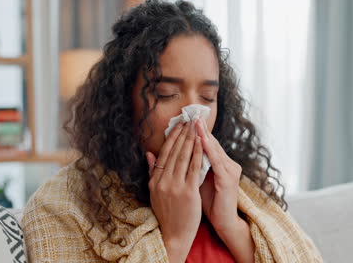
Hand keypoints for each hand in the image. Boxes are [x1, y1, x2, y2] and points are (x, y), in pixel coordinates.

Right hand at [146, 120, 202, 261]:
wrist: (173, 234)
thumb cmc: (167, 213)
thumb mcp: (154, 192)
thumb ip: (153, 172)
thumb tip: (149, 153)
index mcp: (155, 180)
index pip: (164, 153)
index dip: (172, 137)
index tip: (179, 124)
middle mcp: (163, 181)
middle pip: (174, 152)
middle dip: (183, 133)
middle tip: (189, 118)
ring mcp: (175, 186)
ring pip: (184, 157)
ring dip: (190, 139)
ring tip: (196, 126)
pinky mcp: (188, 192)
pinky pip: (194, 168)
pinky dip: (198, 153)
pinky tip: (202, 143)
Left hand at [195, 117, 241, 232]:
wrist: (223, 222)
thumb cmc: (210, 203)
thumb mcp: (197, 182)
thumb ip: (188, 168)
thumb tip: (171, 156)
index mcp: (220, 164)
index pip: (206, 144)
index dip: (196, 132)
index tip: (185, 120)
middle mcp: (228, 164)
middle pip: (211, 143)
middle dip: (200, 129)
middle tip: (192, 114)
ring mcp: (230, 171)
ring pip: (214, 149)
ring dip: (204, 135)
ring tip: (195, 123)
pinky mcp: (229, 180)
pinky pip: (217, 162)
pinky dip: (209, 151)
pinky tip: (202, 141)